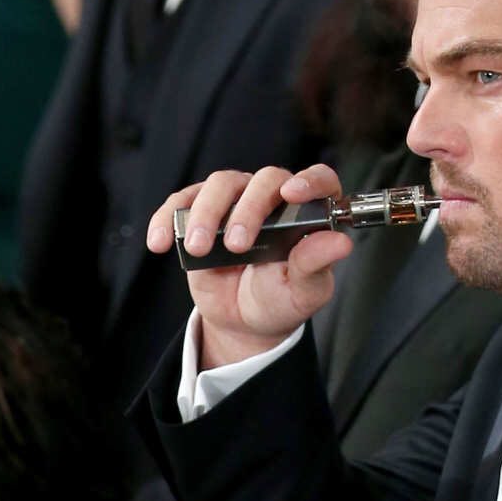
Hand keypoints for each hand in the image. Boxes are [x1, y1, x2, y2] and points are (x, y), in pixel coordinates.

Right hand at [147, 164, 352, 368]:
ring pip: (220, 184)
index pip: (319, 180)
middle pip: (263, 180)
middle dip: (246, 209)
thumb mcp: (303, 291)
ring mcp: (236, 202)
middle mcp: (275, 198)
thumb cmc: (281, 299)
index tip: (293, 194)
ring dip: (206, 213)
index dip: (310, 181)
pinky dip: (168, 219)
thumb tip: (340, 243)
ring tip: (197, 249)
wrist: (243, 320)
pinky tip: (161, 242)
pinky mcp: (201, 213)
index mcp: (309, 212)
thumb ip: (316, 265)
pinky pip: (181, 203)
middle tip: (237, 245)